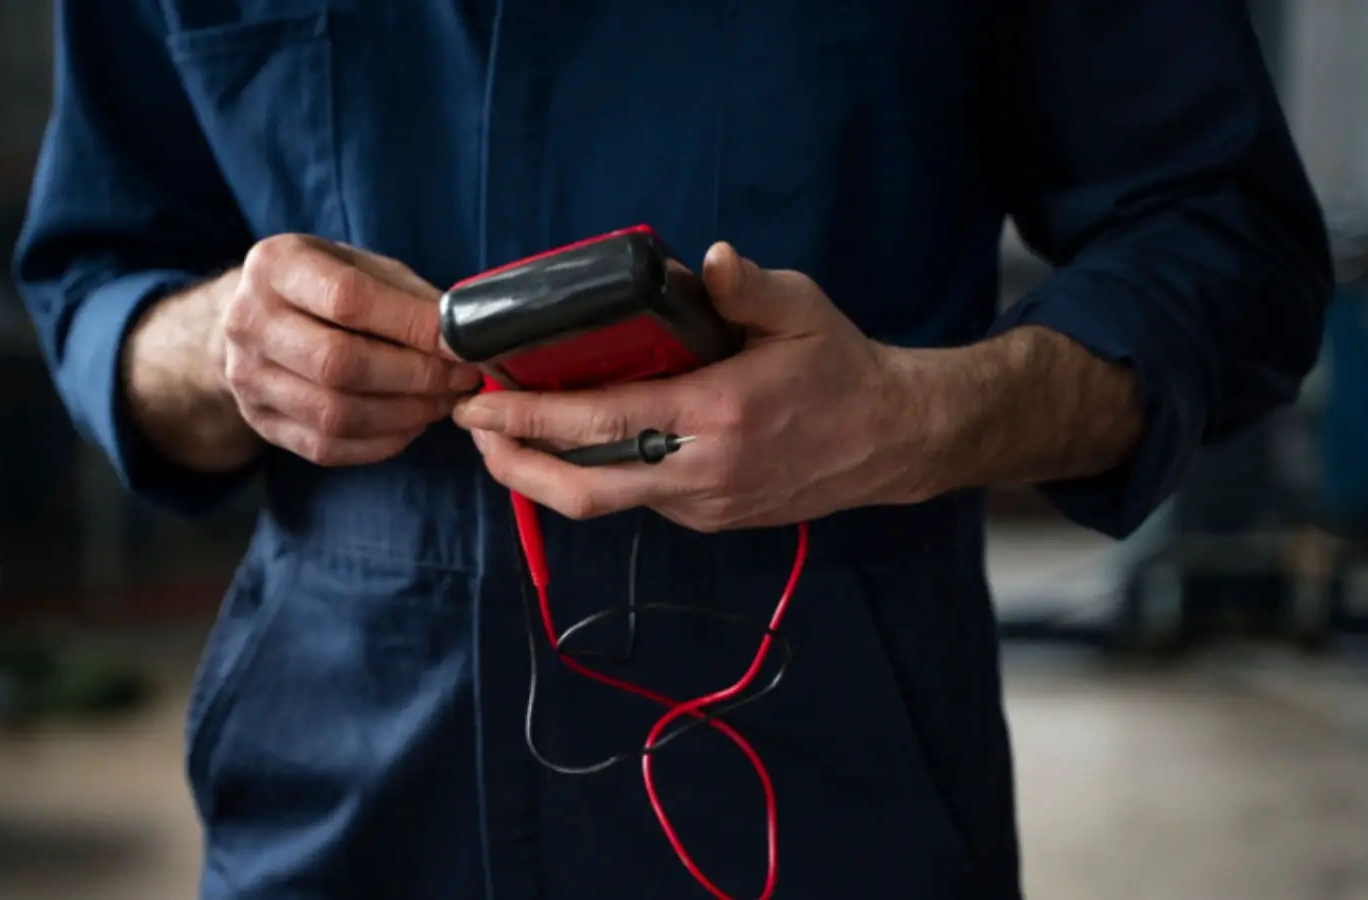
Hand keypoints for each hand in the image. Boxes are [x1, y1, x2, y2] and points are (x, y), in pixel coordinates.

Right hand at [219, 234, 481, 465]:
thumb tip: (466, 335)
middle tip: (461, 379)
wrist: (253, 318)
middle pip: (339, 364)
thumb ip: (408, 296)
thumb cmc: (321, 286)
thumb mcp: (359, 266)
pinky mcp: (261, 422)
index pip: (348, 300)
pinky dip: (382, 442)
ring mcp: (247, 378)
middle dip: (416, 376)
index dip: (413, 326)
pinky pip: (328, 446)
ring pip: (336, 414)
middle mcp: (249, 322)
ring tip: (444, 402)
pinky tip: (412, 424)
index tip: (462, 343)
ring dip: (405, 414)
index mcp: (276, 266)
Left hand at [452, 243, 940, 531]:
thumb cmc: (840, 368)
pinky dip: (594, 474)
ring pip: (604, 502)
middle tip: (475, 431)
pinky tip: (575, 444)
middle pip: (584, 489)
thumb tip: (706, 260)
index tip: (481, 405)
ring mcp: (703, 504)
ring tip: (508, 438)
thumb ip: (747, 287)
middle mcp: (703, 472)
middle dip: (515, 465)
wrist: (891, 440)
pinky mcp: (708, 519)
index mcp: (718, 414)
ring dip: (547, 474)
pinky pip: (636, 500)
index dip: (532, 418)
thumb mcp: (802, 309)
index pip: (602, 422)